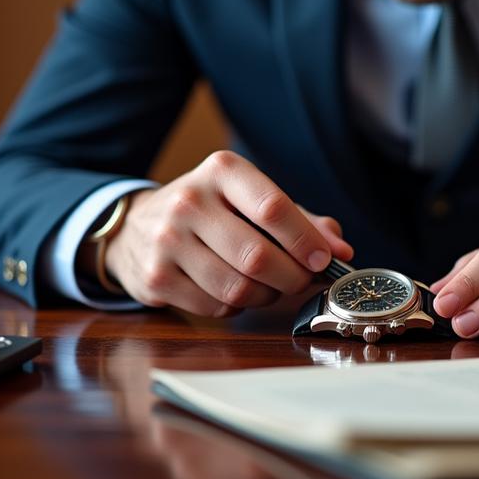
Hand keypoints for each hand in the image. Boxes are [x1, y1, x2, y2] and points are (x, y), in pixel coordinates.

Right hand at [104, 151, 353, 316]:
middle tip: (301, 280)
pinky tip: (233, 291)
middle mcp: (189, 200)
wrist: (138, 228)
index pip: (273, 207)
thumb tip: (340, 249)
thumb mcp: (252, 200)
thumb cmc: (212, 214)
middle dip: (292, 277)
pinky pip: (215, 307)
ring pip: (238, 288)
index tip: (324, 259)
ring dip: (266, 296)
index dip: (305, 241)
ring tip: (268, 286)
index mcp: (221, 171)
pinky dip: (235, 307)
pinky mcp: (156, 277)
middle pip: (258, 256)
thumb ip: (301, 221)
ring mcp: (167, 240)